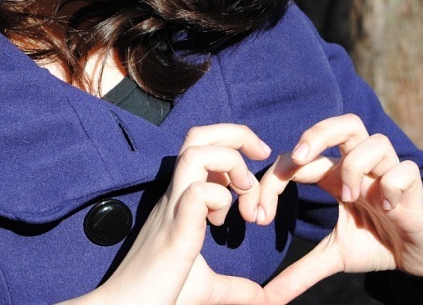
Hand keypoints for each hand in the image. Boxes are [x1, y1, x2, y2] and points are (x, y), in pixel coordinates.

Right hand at [78, 124, 271, 304]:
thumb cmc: (160, 295)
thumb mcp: (206, 287)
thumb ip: (235, 288)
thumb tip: (262, 298)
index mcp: (182, 200)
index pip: (203, 146)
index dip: (235, 146)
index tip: (256, 177)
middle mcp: (175, 195)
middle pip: (199, 136)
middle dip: (236, 135)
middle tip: (261, 157)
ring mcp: (173, 209)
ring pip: (197, 152)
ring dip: (231, 164)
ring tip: (243, 195)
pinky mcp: (176, 230)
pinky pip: (198, 192)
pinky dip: (220, 198)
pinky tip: (219, 224)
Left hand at [258, 114, 422, 303]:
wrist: (417, 255)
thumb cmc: (375, 242)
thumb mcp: (333, 256)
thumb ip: (301, 270)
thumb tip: (269, 297)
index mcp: (336, 175)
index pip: (300, 159)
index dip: (274, 179)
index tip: (258, 218)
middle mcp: (360, 166)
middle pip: (343, 124)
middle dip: (317, 134)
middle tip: (300, 160)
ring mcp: (388, 174)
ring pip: (373, 141)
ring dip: (355, 167)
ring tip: (349, 199)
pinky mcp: (414, 188)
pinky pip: (404, 170)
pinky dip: (391, 185)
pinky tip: (385, 208)